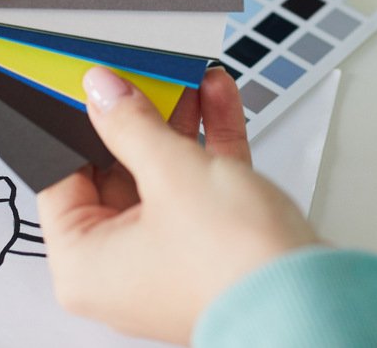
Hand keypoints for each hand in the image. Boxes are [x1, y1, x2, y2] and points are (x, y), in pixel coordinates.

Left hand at [39, 68, 318, 344]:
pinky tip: (217, 97)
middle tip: (145, 77)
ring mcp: (169, 256)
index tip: (94, 89)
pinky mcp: (211, 245)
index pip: (63, 180)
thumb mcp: (170, 172)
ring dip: (179, 122)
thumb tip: (103, 93)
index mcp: (85, 265)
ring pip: (163, 174)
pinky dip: (208, 141)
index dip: (78, 127)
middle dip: (139, 118)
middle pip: (116, 173)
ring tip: (185, 78)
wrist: (313, 299)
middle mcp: (122, 267)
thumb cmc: (232, 267)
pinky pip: (199, 183)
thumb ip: (131, 124)